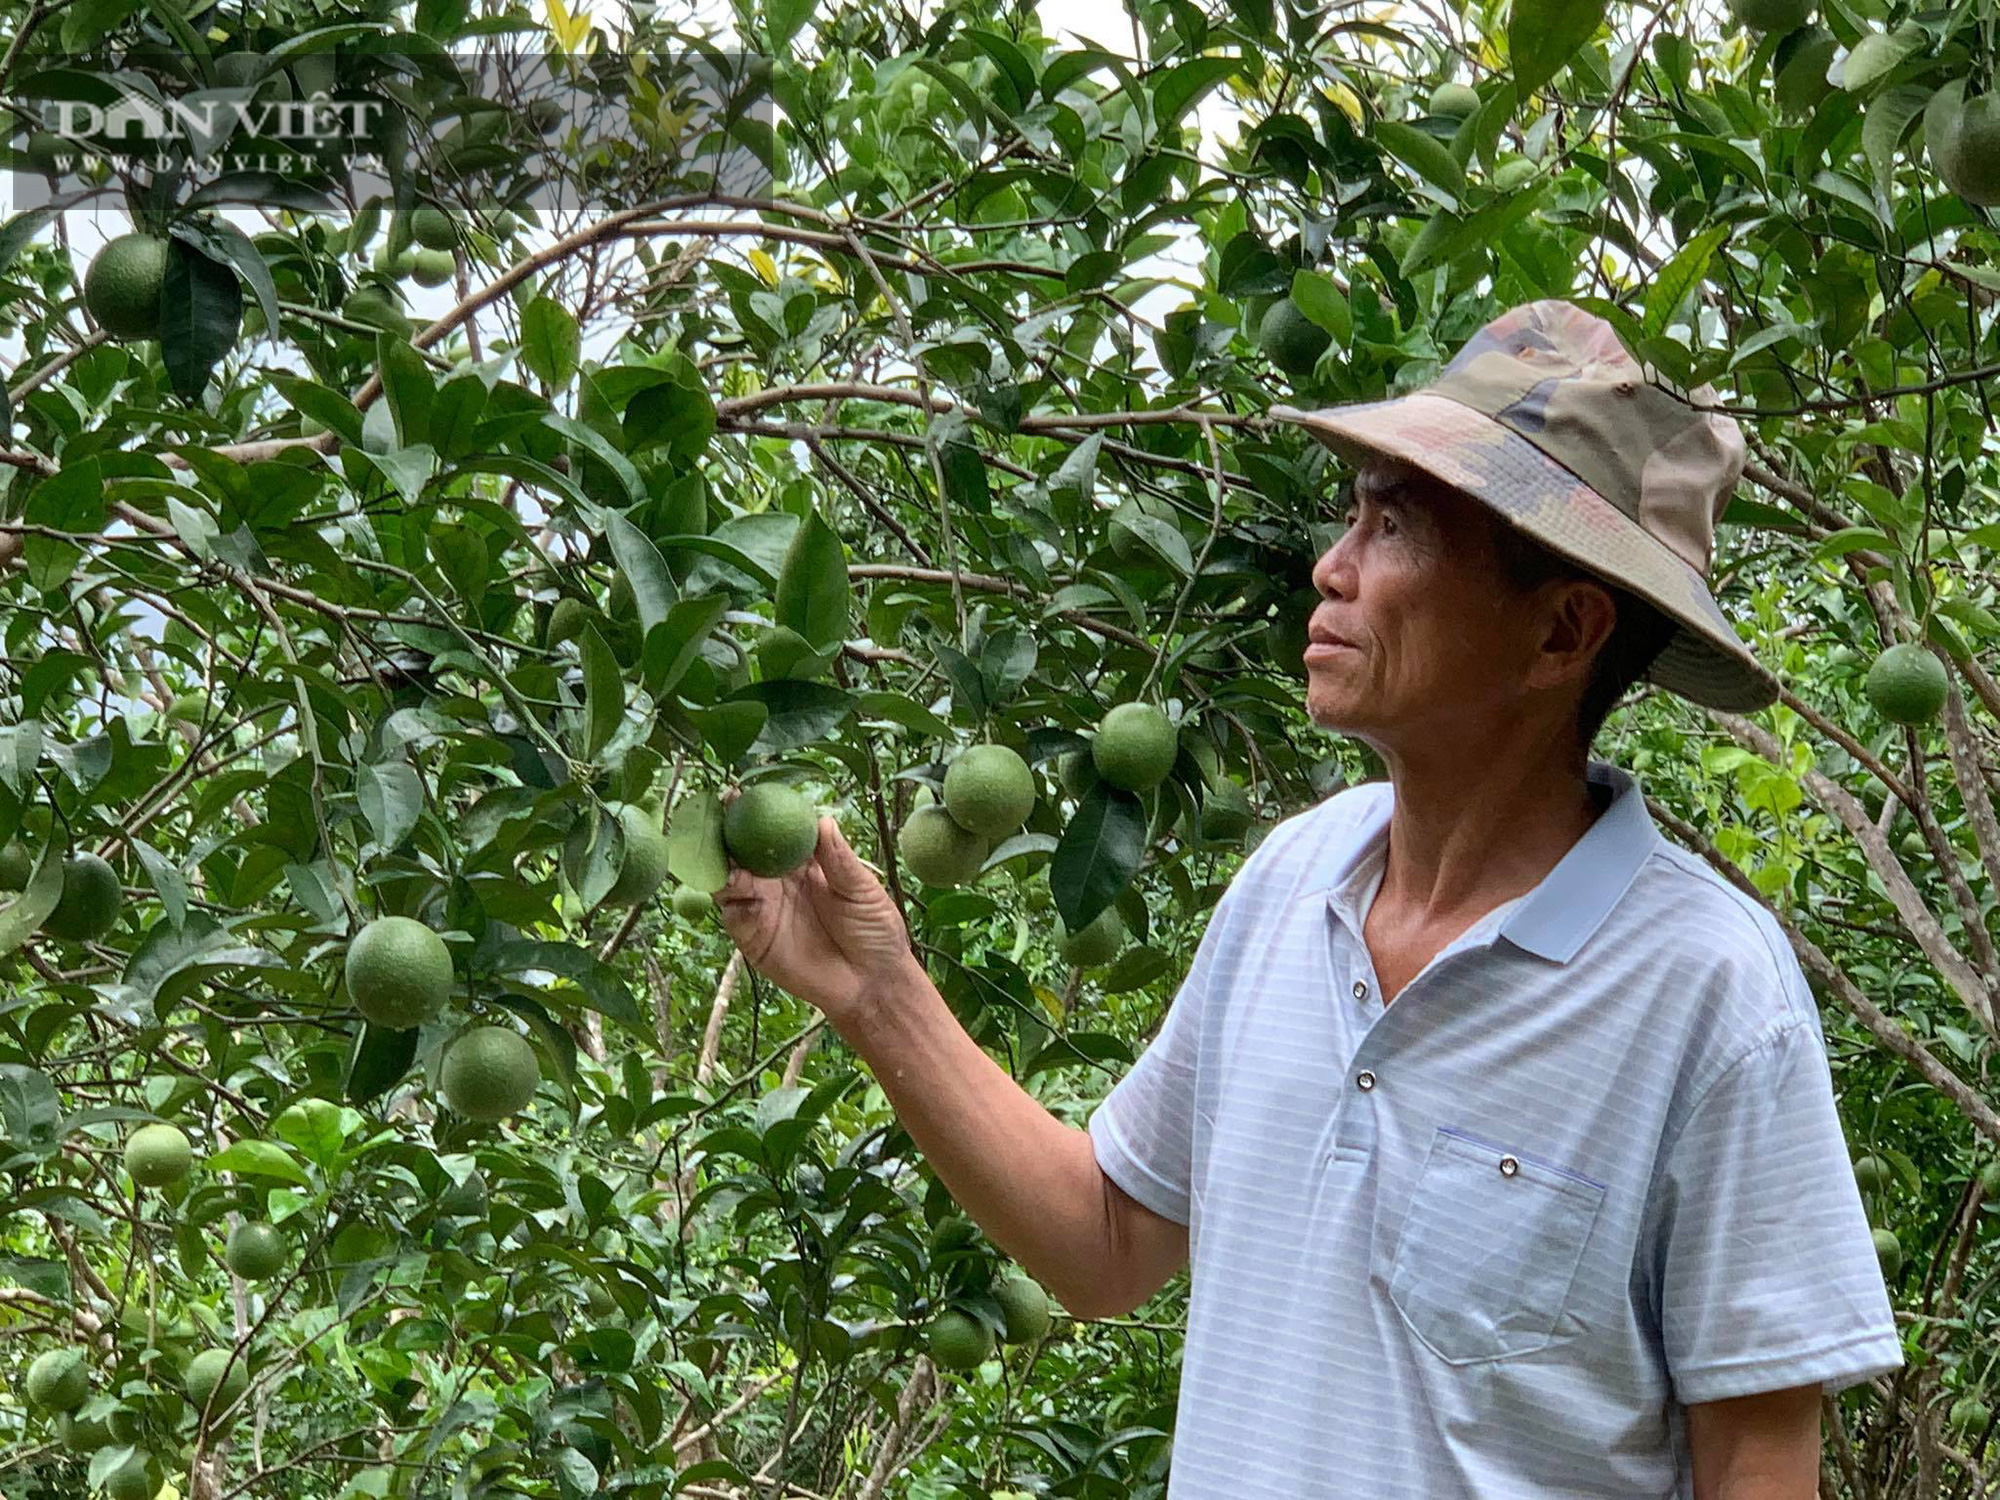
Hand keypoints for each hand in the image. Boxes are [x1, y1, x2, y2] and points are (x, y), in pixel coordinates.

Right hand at [715, 817, 922, 1024]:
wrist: (871, 982)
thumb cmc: (874, 930)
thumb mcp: (862, 891)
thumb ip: (839, 860)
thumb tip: (824, 820)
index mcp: (802, 861)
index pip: (775, 829)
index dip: (757, 811)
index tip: (743, 793)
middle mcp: (775, 878)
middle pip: (742, 848)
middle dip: (726, 829)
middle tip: (718, 812)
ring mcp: (761, 905)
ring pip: (729, 877)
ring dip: (720, 861)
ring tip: (721, 848)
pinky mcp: (752, 934)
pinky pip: (732, 912)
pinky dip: (727, 897)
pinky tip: (730, 884)